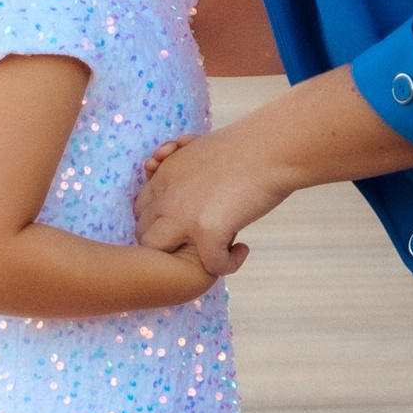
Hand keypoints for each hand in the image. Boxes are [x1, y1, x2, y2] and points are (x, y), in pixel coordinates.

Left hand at [134, 123, 286, 280]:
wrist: (272, 148)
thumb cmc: (245, 146)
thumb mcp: (198, 148)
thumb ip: (179, 161)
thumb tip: (166, 165)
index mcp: (164, 175)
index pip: (140, 209)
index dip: (160, 221)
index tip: (186, 222)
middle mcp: (167, 196)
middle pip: (145, 234)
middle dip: (167, 243)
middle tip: (198, 240)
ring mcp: (184, 216)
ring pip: (160, 253)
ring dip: (182, 258)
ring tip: (211, 250)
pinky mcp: (209, 232)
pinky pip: (211, 266)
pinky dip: (228, 264)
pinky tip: (242, 249)